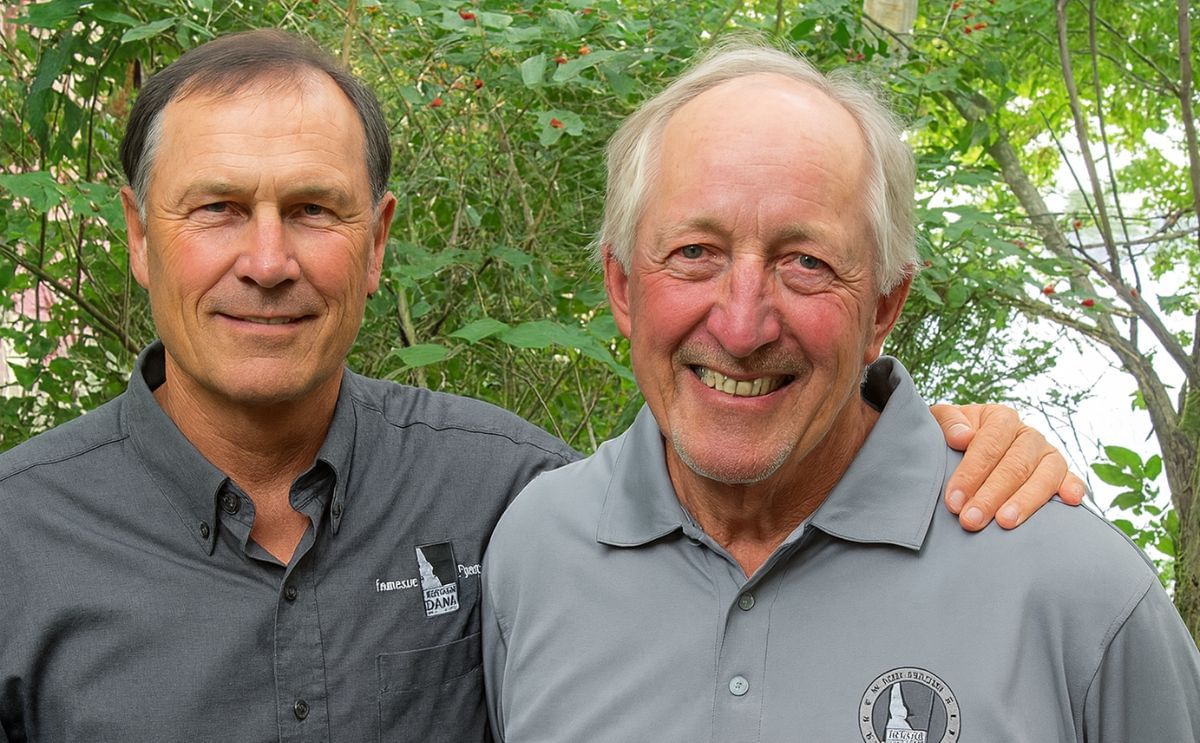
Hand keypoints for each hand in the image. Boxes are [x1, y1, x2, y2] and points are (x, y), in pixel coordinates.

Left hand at [930, 403, 1087, 530]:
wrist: (967, 446)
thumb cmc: (953, 438)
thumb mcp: (941, 423)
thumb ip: (948, 423)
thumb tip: (963, 437)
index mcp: (1000, 418)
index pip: (988, 444)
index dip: (971, 473)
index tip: (954, 501)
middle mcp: (1028, 435)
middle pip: (1015, 465)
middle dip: (991, 495)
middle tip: (971, 520)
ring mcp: (1047, 454)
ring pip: (1044, 475)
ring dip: (1025, 501)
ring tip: (1005, 522)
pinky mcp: (1061, 473)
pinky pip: (1070, 479)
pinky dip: (1073, 487)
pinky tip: (1070, 501)